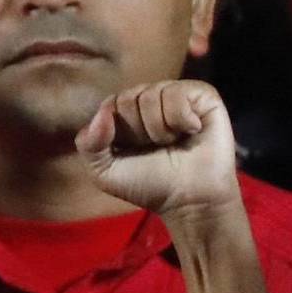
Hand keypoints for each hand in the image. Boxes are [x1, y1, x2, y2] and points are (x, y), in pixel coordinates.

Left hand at [76, 82, 242, 223]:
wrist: (190, 199)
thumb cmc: (150, 185)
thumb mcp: (105, 172)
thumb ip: (89, 144)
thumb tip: (103, 113)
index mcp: (127, 114)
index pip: (111, 104)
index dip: (120, 131)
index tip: (135, 151)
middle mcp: (151, 99)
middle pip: (130, 98)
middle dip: (141, 131)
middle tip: (158, 148)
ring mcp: (176, 95)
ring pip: (154, 94)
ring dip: (161, 129)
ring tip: (175, 142)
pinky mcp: (202, 95)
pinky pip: (179, 92)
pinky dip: (181, 117)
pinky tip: (191, 130)